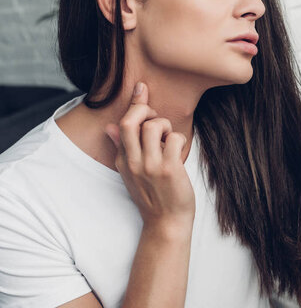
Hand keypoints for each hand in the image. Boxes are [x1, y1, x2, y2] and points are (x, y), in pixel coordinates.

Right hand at [104, 82, 195, 231]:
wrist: (166, 223)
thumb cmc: (154, 196)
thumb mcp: (131, 173)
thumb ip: (123, 149)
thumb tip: (110, 127)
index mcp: (123, 160)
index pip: (122, 124)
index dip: (134, 104)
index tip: (142, 89)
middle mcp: (134, 162)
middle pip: (131, 121)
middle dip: (147, 110)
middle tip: (158, 120)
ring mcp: (151, 166)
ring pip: (155, 126)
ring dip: (167, 127)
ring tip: (169, 140)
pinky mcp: (169, 170)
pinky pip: (175, 139)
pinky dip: (179, 140)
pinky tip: (179, 152)